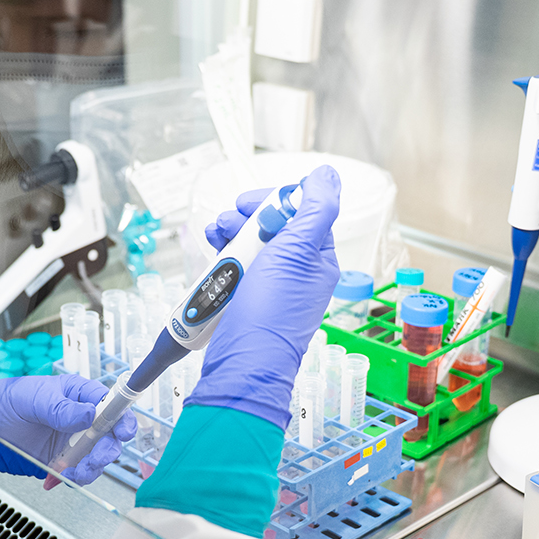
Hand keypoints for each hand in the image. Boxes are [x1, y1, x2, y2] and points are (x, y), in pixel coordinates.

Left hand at [0, 374, 138, 484]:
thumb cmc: (2, 401)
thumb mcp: (31, 398)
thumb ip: (60, 408)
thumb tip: (88, 415)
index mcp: (78, 394)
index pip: (111, 404)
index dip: (122, 418)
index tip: (123, 432)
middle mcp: (80, 418)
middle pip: (111, 435)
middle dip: (107, 450)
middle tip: (94, 459)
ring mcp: (72, 441)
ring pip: (98, 458)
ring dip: (91, 469)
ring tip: (73, 472)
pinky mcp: (62, 461)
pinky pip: (78, 473)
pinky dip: (73, 479)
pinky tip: (56, 478)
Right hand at [190, 165, 342, 427]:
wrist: (243, 363)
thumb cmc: (271, 312)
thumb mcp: (298, 250)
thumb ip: (316, 208)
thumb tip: (327, 175)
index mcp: (317, 258)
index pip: (301, 212)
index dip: (273, 201)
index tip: (248, 204)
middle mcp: (297, 271)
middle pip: (272, 226)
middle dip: (245, 217)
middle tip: (226, 222)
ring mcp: (271, 286)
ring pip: (250, 244)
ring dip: (230, 233)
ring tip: (214, 236)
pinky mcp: (247, 299)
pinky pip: (236, 266)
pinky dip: (223, 255)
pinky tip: (211, 255)